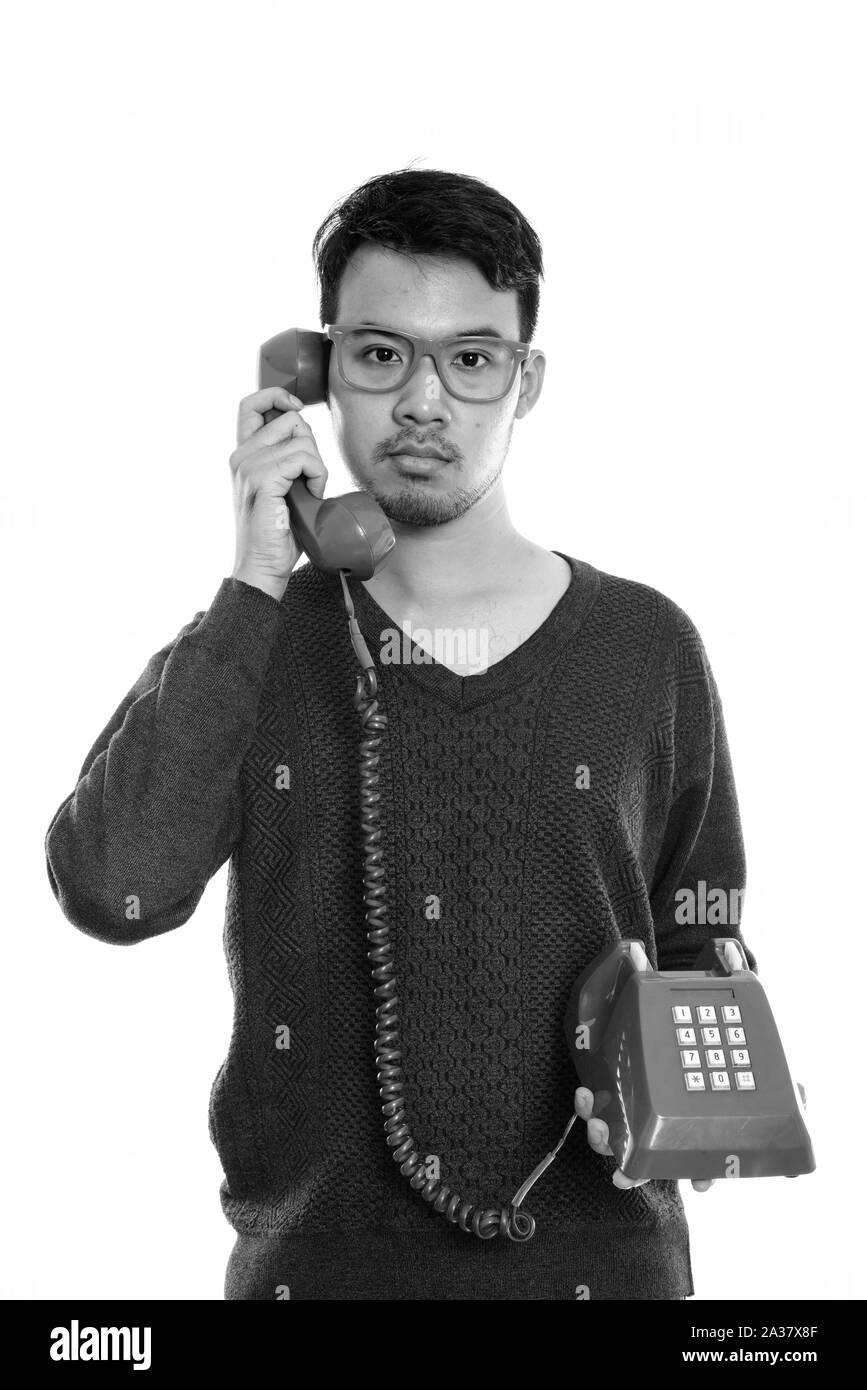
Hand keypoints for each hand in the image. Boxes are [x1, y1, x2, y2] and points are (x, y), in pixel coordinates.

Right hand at [229, 386, 327, 599]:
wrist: (262, 567)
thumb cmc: (277, 533)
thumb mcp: (280, 487)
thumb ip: (285, 459)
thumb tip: (305, 432)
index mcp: (242, 455)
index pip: (251, 404)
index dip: (277, 397)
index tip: (296, 409)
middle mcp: (241, 456)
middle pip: (290, 419)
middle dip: (311, 445)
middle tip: (308, 479)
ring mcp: (249, 466)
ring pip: (301, 438)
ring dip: (317, 465)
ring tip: (309, 492)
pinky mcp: (262, 479)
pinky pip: (304, 457)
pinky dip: (318, 475)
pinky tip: (311, 496)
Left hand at [574, 1087, 714, 1191]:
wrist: (686, 1081)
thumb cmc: (686, 1121)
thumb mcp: (697, 1145)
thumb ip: (703, 1168)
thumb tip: (701, 1185)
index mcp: (647, 1154)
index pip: (636, 1171)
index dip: (628, 1177)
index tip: (620, 1179)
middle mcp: (627, 1137)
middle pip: (607, 1144)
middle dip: (599, 1138)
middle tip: (598, 1127)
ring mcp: (616, 1116)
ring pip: (595, 1120)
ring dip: (587, 1111)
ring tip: (585, 1097)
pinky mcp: (610, 1094)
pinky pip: (593, 1099)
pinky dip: (586, 1099)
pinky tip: (585, 1090)